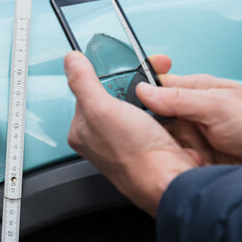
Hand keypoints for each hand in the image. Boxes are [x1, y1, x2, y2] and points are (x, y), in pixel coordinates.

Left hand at [64, 51, 197, 216]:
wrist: (171, 181)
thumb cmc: (135, 156)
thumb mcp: (102, 108)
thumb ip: (83, 82)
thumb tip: (70, 60)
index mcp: (81, 131)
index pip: (88, 91)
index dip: (107, 77)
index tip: (123, 68)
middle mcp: (101, 139)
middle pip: (115, 98)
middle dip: (134, 87)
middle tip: (148, 83)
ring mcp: (126, 143)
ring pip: (137, 107)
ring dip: (152, 99)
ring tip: (159, 101)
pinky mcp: (148, 145)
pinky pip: (156, 119)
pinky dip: (164, 113)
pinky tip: (167, 115)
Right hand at [137, 57, 241, 189]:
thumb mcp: (218, 107)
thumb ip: (179, 99)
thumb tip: (144, 92)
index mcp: (196, 91)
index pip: (156, 87)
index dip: (139, 94)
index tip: (127, 105)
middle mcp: (192, 114)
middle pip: (154, 119)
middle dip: (153, 131)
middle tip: (156, 137)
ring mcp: (194, 138)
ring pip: (162, 143)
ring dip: (166, 151)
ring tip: (177, 155)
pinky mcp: (197, 160)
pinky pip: (174, 161)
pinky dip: (176, 166)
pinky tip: (183, 168)